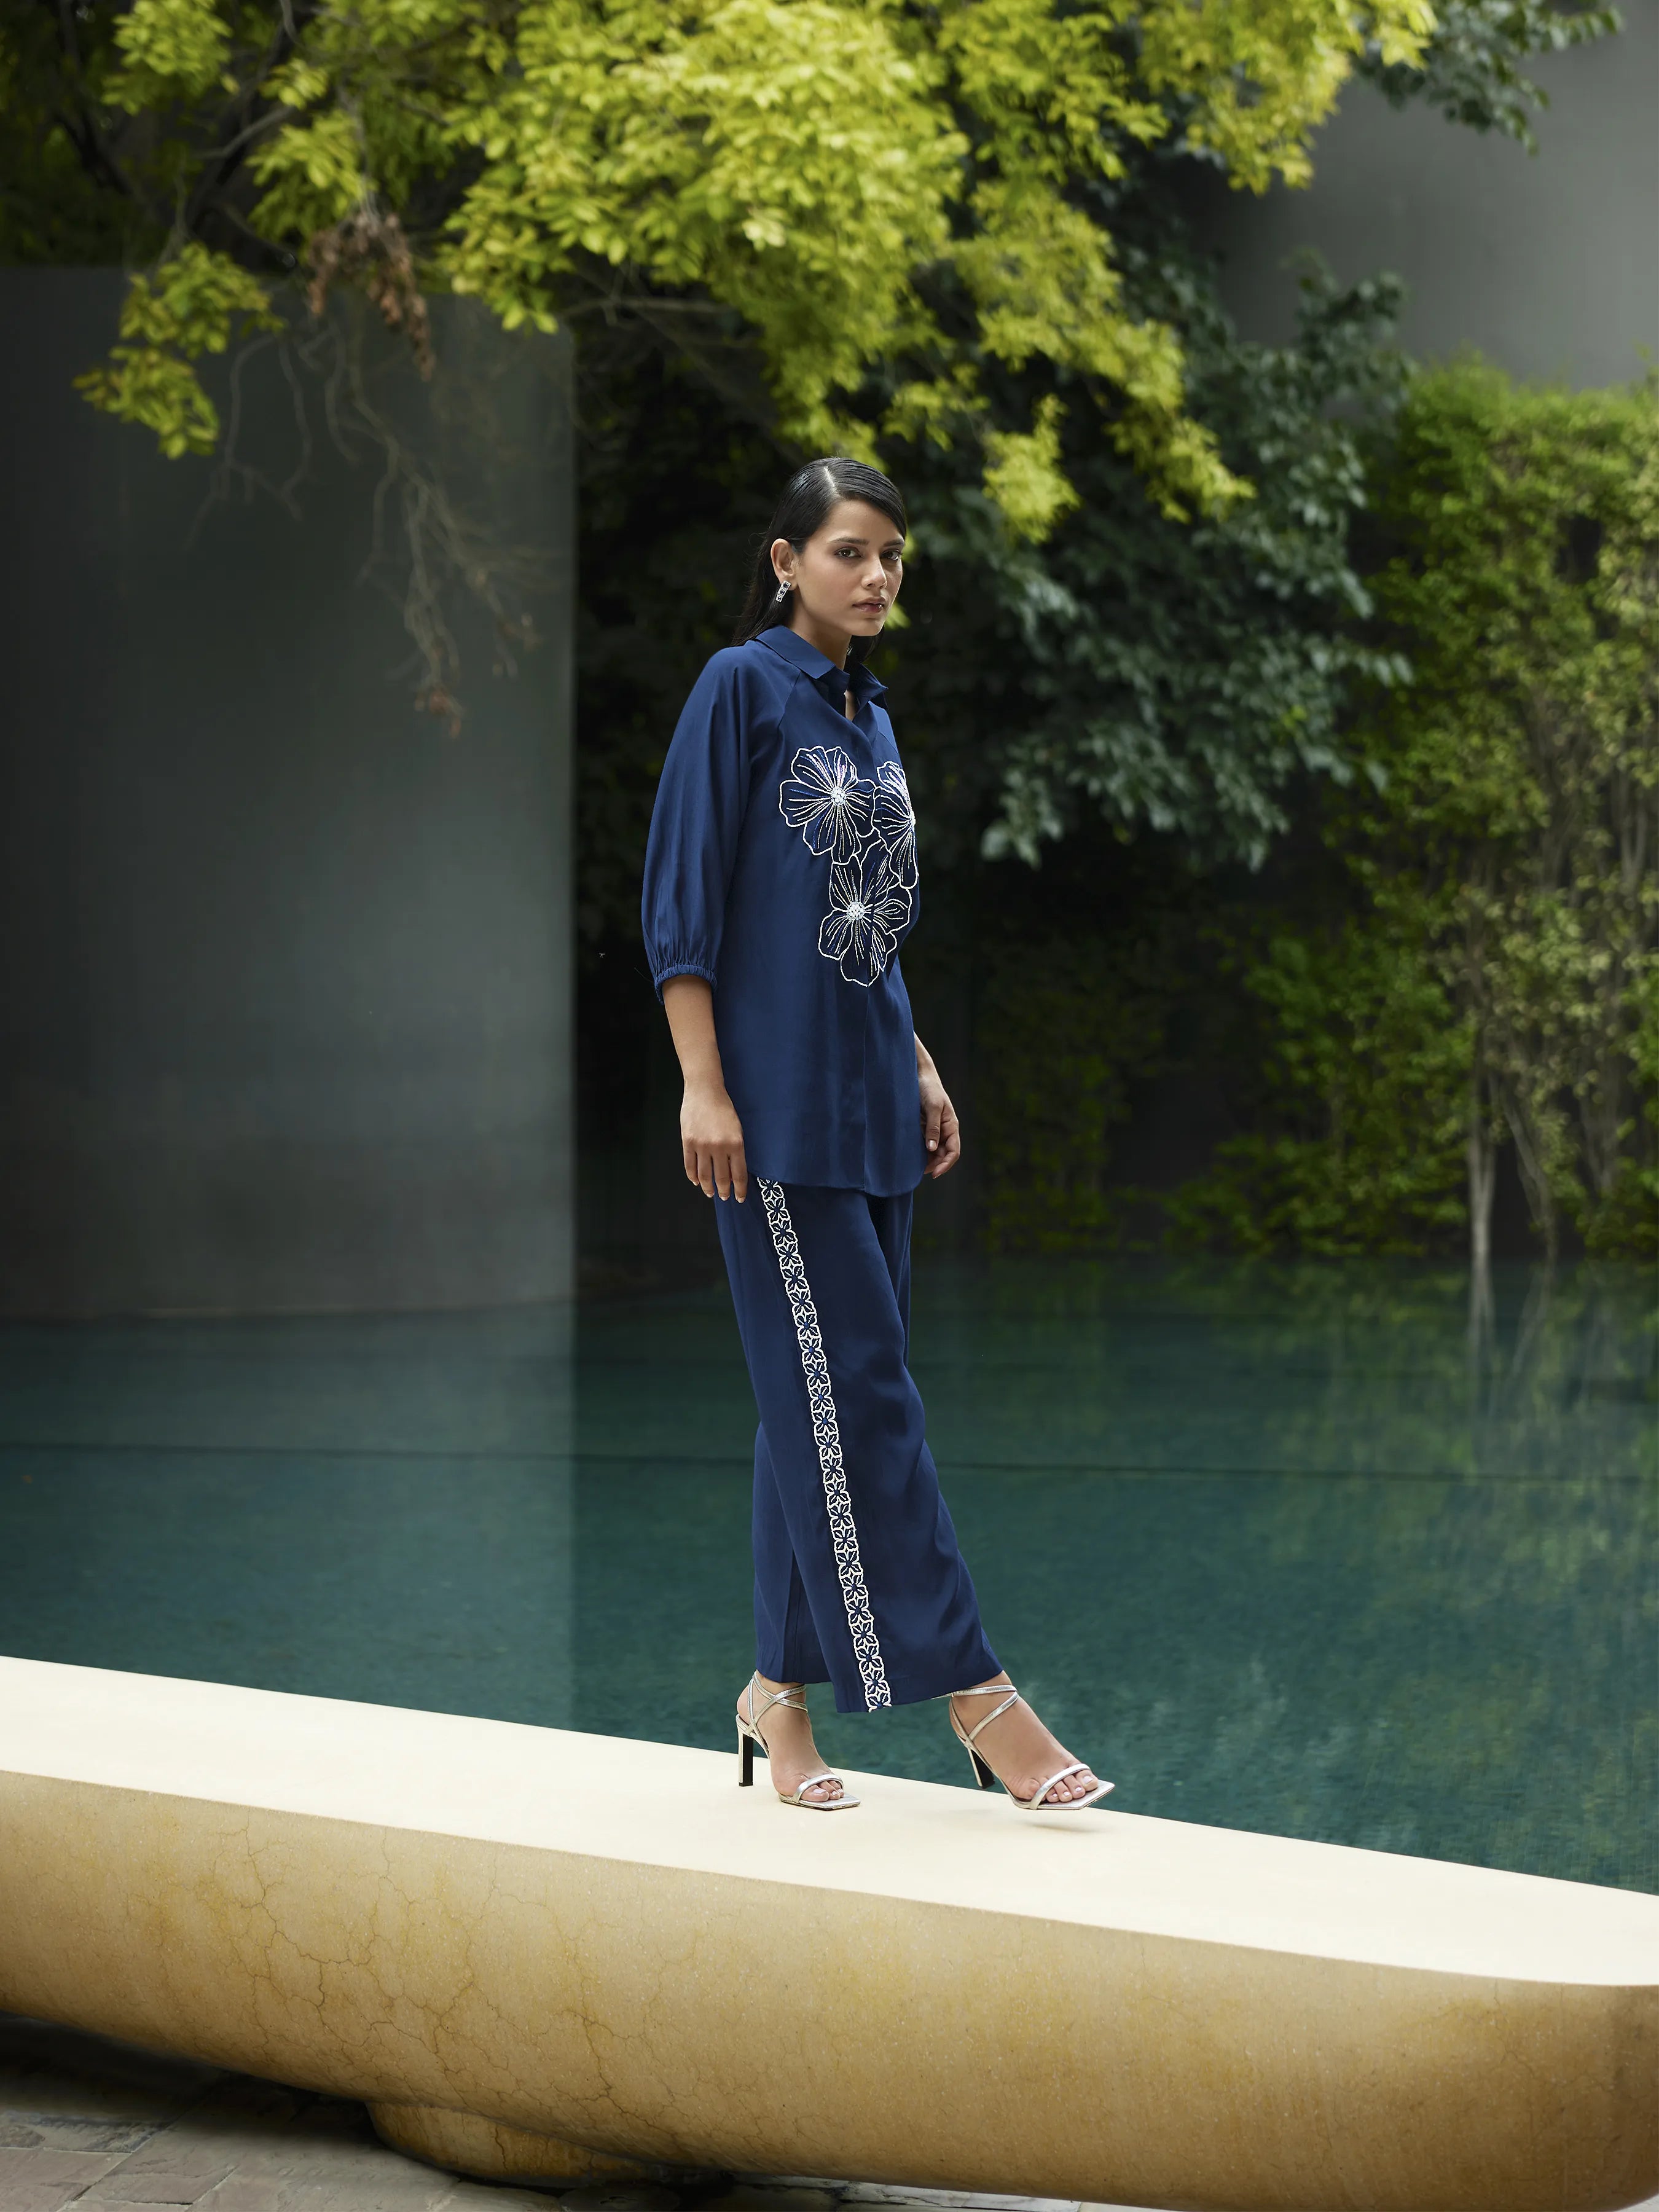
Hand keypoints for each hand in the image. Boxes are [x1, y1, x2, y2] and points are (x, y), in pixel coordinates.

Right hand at [681, 1081, 748, 1201]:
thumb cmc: (724, 1108)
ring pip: (704, 1175)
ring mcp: (702, 1145)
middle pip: (721, 1178)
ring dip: (708, 1188)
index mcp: (736, 1143)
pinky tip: (696, 1181)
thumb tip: (732, 1173)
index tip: (739, 1197)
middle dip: (724, 1191)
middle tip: (724, 1197)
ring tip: (710, 1193)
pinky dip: (693, 1177)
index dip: (740, 1189)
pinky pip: (689, 1165)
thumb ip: (735, 1151)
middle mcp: (719, 1147)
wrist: (705, 1091)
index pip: (739, 1174)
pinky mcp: (687, 1142)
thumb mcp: (737, 1129)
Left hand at [916, 1046, 960, 1179]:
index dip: (946, 1164)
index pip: (953, 1151)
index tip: (935, 1173)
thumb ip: (933, 1128)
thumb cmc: (929, 1088)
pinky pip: (922, 1144)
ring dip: (926, 1160)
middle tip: (918, 1172)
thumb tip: (932, 1149)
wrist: (917, 1074)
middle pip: (942, 1154)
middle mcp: (944, 1130)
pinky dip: (918, 1152)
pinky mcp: (922, 1127)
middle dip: (934, 1165)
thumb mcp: (933, 1107)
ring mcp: (933, 1129)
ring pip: (932, 1151)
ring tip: (913, 1167)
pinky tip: (909, 1156)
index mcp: (951, 1126)